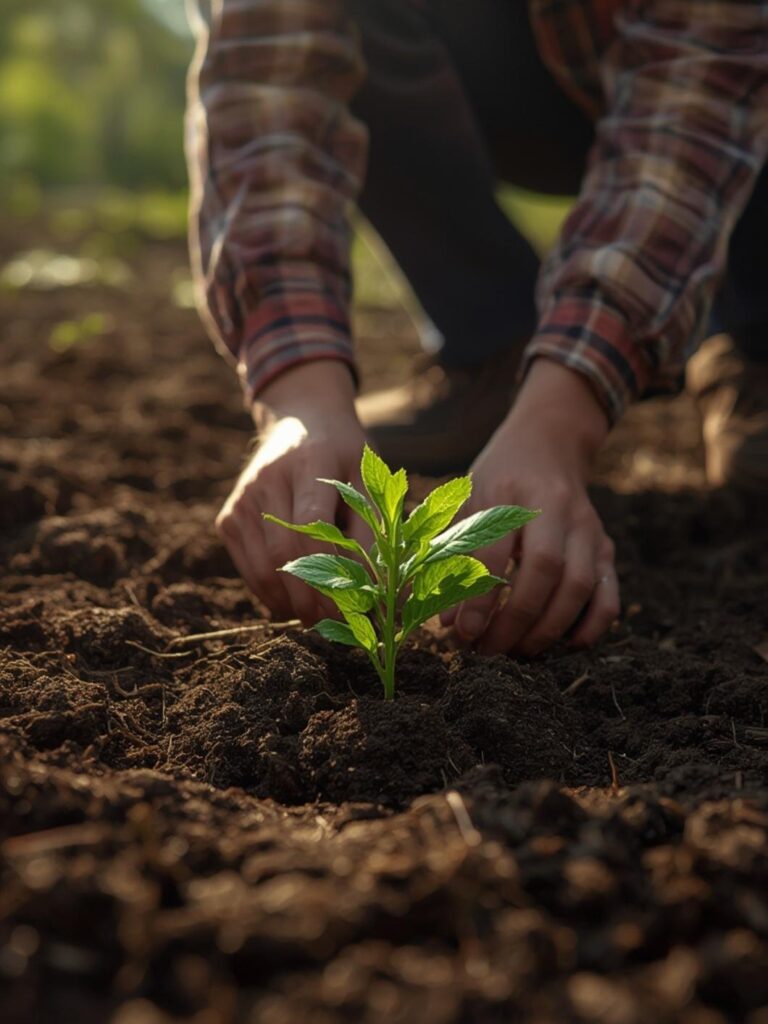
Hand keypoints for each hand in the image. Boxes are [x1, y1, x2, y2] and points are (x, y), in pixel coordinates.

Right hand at [216, 361, 368, 624]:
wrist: (301, 418)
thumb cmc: (345, 454)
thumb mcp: (369, 479)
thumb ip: (377, 532)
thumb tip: (394, 592)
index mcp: (307, 462)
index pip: (310, 528)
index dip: (330, 576)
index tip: (352, 609)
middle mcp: (266, 479)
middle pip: (282, 555)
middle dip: (310, 599)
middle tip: (335, 625)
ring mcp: (242, 499)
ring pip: (261, 568)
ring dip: (290, 603)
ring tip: (318, 619)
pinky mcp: (228, 517)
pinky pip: (248, 568)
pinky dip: (271, 594)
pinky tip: (296, 601)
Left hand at [446, 360, 619, 654]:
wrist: (548, 441)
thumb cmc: (498, 478)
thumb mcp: (466, 501)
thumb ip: (451, 555)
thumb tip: (446, 622)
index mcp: (510, 492)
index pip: (495, 552)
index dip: (478, 598)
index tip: (463, 632)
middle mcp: (555, 507)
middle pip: (545, 570)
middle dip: (516, 620)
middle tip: (489, 651)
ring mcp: (586, 526)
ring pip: (579, 584)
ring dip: (549, 628)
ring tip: (518, 652)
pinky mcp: (606, 544)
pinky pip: (609, 590)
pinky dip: (593, 623)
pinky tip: (568, 645)